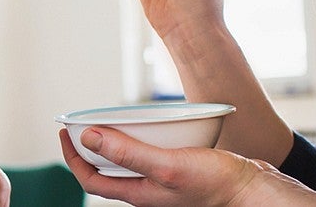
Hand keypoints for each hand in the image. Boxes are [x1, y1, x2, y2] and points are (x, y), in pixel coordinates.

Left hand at [60, 128, 315, 206]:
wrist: (251, 190)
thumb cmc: (214, 184)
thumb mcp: (166, 165)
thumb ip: (128, 153)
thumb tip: (88, 138)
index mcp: (138, 193)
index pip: (90, 180)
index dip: (72, 158)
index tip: (64, 132)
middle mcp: (146, 190)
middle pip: (105, 171)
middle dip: (87, 149)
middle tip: (79, 125)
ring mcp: (161, 181)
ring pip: (126, 162)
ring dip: (111, 143)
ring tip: (106, 121)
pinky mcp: (177, 171)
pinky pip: (147, 156)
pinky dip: (137, 141)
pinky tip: (145, 127)